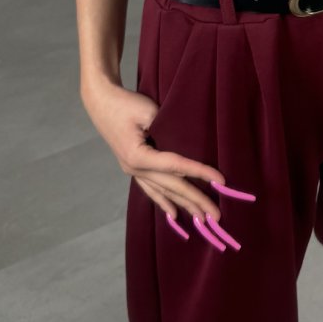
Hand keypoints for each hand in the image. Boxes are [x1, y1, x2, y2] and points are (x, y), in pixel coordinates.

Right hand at [82, 79, 253, 250]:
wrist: (101, 101)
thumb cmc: (125, 104)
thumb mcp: (149, 112)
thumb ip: (167, 129)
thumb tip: (188, 144)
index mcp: (138, 156)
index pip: (177, 167)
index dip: (200, 173)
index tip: (221, 181)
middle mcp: (135, 168)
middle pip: (172, 186)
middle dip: (196, 201)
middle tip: (217, 216)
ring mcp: (132, 171)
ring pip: (163, 192)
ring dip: (183, 206)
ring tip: (202, 220)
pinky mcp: (133, 168)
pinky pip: (151, 190)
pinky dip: (164, 202)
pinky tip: (173, 215)